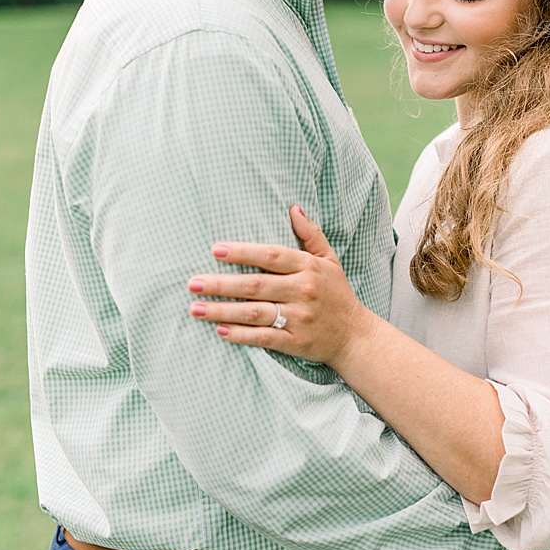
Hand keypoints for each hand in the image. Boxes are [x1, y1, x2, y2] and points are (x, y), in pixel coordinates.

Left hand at [187, 206, 372, 366]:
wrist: (356, 337)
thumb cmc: (336, 294)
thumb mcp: (330, 260)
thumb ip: (311, 234)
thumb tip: (293, 208)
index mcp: (308, 267)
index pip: (271, 255)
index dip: (242, 252)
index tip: (215, 250)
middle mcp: (303, 291)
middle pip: (255, 285)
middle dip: (220, 284)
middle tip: (192, 283)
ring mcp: (300, 318)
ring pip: (254, 313)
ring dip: (222, 311)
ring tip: (195, 308)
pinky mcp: (296, 342)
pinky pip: (263, 338)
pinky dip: (240, 335)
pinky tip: (218, 330)